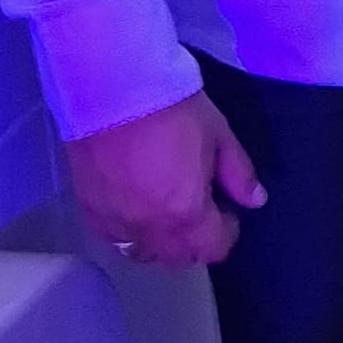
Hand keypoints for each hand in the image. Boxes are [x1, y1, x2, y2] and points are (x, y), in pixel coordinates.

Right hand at [65, 93, 265, 267]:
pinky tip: (133, 208)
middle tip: (199, 213)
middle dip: (194, 241)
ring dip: (159, 242)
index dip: (226, 233)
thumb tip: (254, 201)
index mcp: (186, 213)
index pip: (212, 249)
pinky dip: (127, 231)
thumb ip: (238, 174)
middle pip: (177, 257)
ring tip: (165, 214)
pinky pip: (111, 236)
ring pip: (141, 252)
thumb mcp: (219, 135)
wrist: (111, 86)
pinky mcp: (88, 206)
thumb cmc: (172, 108)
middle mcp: (149, 227)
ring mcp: (115, 220)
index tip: (227, 212)